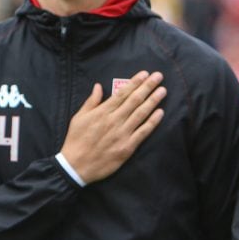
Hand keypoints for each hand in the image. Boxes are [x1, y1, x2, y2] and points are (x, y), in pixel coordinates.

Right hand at [59, 70, 165, 184]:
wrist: (76, 166)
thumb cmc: (76, 140)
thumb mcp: (78, 117)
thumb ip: (91, 101)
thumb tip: (98, 86)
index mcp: (102, 112)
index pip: (122, 93)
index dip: (135, 82)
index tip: (145, 74)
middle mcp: (114, 120)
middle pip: (135, 100)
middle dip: (148, 87)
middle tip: (159, 76)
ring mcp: (122, 134)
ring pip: (141, 114)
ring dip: (153, 101)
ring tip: (163, 90)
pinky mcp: (127, 147)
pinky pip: (143, 132)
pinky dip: (152, 122)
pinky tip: (160, 113)